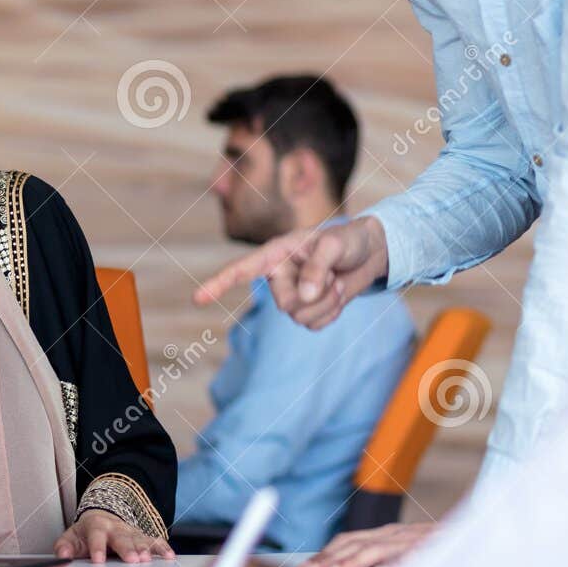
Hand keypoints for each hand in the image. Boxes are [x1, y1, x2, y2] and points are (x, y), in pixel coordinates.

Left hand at [55, 510, 175, 563]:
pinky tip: (169, 557)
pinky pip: (155, 541)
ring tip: (148, 560)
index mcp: (96, 526)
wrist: (102, 519)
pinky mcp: (142, 537)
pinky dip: (163, 548)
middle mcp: (115, 527)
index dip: (97, 547)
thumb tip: (62, 556)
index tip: (98, 560)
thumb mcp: (71, 537)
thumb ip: (65, 547)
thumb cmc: (86, 534)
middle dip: (127, 549)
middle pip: (122, 538)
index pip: (96, 536)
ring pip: (139, 539)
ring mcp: (130, 531)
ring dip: (145, 549)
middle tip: (132, 560)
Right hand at [192, 216, 388, 329]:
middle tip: (332, 277)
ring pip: (300, 319)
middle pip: (283, 305)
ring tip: (337, 282)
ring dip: (326, 304)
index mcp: (275, 254)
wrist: (369, 253)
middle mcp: (279, 276)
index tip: (197, 299)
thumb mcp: (334, 245)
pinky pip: (314, 326)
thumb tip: (304, 296)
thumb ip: (317, 268)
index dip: (218, 284)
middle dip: (312, 298)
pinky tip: (338, 294)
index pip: (241, 270)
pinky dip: (332, 314)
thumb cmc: (348, 240)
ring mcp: (293, 294)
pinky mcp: (308, 309)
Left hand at [299, 520, 436, 566]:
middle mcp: (395, 534)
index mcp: (386, 535)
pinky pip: (413, 557)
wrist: (479, 533)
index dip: (325, 554)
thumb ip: (380, 560)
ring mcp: (413, 540)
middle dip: (329, 560)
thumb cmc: (438, 550)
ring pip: (377, 550)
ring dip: (352, 563)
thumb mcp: (405, 551)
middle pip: (355, 545)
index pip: (348, 541)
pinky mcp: (434, 549)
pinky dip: (396, 566)